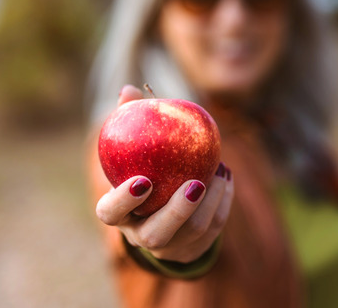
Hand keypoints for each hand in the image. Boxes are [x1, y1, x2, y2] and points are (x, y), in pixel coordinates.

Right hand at [95, 85, 233, 262]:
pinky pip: (214, 229)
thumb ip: (130, 121)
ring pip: (192, 231)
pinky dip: (224, 201)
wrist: (164, 211)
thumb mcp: (134, 149)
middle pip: (156, 234)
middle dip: (177, 211)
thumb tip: (129, 90)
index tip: (142, 180)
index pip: (110, 213)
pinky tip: (226, 176)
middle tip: (195, 183)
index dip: (123, 201)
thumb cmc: (144, 168)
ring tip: (220, 169)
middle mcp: (140, 235)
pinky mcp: (195, 248)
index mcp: (118, 213)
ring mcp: (169, 246)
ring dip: (211, 201)